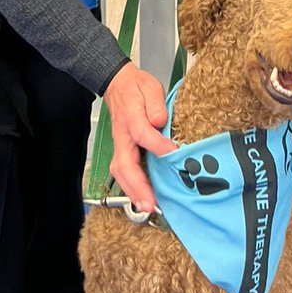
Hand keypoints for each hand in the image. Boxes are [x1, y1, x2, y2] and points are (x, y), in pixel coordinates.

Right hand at [103, 62, 176, 212]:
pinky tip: (144, 199)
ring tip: (148, 207)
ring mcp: (120, 145)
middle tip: (151, 202)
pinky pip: (122, 173)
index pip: (142, 133)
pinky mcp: (122, 152)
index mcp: (131, 116)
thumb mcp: (150, 86)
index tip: (173, 153)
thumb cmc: (136, 88)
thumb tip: (159, 120)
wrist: (118, 85)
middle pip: (124, 163)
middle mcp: (122, 135)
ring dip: (133, 191)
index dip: (157, 144)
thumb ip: (155, 102)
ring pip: (120, 172)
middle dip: (137, 185)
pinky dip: (131, 189)